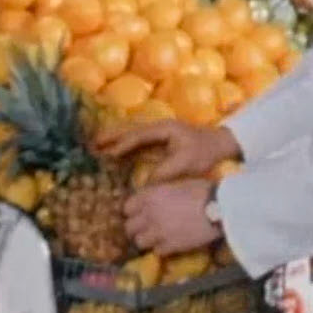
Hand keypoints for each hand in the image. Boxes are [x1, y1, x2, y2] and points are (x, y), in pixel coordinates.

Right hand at [97, 120, 240, 181]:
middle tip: (92, 143)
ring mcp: (158, 134)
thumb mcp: (186, 163)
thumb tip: (144, 184)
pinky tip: (114, 155)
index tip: (109, 154)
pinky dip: (125, 147)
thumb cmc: (205, 152)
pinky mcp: (160, 142)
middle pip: (131, 130)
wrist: (220, 144)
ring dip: (116, 141)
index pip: (139, 136)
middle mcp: (158, 128)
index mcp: (164, 129)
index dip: (123, 145)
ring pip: (132, 136)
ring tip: (96, 146)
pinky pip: (138, 143)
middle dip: (112, 136)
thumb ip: (165, 172)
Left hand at [124, 179, 221, 254]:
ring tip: (157, 236)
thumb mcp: (179, 183)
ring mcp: (158, 233)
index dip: (133, 210)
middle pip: (129, 227)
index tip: (139, 211)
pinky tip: (171, 242)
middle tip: (146, 226)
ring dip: (147, 239)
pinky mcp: (170, 247)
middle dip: (136, 227)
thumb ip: (162, 191)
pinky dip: (162, 248)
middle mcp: (149, 215)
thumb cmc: (202, 190)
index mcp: (151, 196)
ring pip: (140, 242)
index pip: (127, 207)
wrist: (219, 208)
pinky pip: (157, 251)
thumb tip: (155, 196)